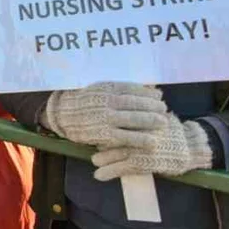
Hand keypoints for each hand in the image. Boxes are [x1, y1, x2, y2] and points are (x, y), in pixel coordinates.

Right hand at [42, 82, 168, 149]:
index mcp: (107, 88)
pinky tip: (152, 141)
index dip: (148, 93)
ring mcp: (106, 117)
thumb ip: (119, 88)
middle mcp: (108, 101)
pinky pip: (127, 137)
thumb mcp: (99, 88)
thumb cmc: (85, 101)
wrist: (63, 115)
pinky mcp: (105, 134)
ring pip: (135, 119)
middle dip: (154, 107)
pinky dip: (141, 139)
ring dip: (152, 121)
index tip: (159, 96)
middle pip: (137, 103)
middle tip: (164, 109)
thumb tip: (146, 87)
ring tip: (163, 122)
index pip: (133, 89)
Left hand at [91, 115, 213, 180]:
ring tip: (94, 160)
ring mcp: (141, 147)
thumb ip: (140, 109)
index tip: (92, 126)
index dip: (103, 124)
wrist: (190, 146)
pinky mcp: (144, 162)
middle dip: (100, 140)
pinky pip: (123, 168)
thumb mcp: (156, 113)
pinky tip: (98, 176)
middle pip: (113, 134)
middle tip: (90, 143)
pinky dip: (109, 172)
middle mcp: (139, 130)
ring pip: (115, 152)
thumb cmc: (171, 129)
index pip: (117, 118)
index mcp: (141, 116)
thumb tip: (120, 101)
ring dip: (102, 158)